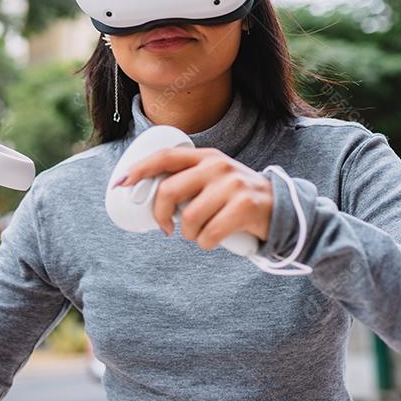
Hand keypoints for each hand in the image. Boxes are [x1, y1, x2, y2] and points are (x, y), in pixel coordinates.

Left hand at [114, 147, 272, 247]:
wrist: (280, 207)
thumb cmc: (235, 197)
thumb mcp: (213, 178)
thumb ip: (187, 181)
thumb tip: (147, 198)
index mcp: (204, 157)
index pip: (164, 158)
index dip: (138, 170)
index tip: (120, 184)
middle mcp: (216, 166)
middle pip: (169, 191)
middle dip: (161, 216)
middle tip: (165, 228)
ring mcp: (232, 185)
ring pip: (188, 219)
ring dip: (189, 235)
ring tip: (199, 233)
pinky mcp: (244, 206)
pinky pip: (209, 235)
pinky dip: (206, 244)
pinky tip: (214, 239)